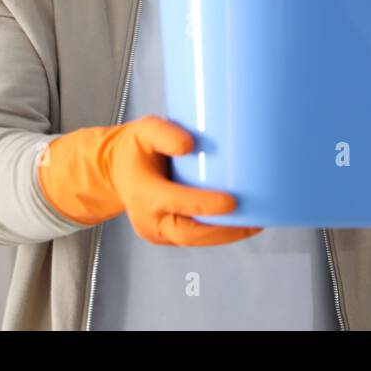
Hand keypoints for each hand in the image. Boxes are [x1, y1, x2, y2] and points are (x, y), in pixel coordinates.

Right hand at [39, 115, 263, 246]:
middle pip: (189, 233)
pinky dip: (215, 234)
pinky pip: (192, 238)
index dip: (205, 204)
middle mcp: (148, 218)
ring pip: (194, 240)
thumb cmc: (135, 147)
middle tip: (255, 223)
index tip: (233, 202)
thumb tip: (190, 144)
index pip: (176, 201)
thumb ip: (164, 133)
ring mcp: (156, 232)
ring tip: (256, 224)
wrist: (115, 170)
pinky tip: (240, 225)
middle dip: (223, 232)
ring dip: (224, 236)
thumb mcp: (144, 130)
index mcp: (143, 192)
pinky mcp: (165, 236)